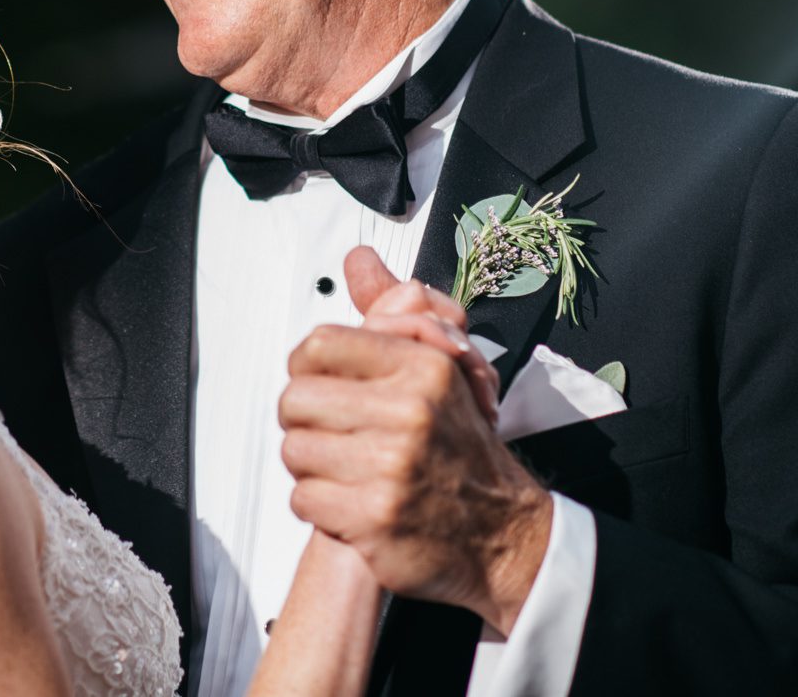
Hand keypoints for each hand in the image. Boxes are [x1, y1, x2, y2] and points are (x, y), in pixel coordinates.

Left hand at [279, 248, 552, 634]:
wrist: (503, 536)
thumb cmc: (462, 450)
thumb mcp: (442, 370)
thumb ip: (394, 314)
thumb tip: (359, 260)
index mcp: (422, 368)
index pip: (319, 345)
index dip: (308, 367)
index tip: (323, 384)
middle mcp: (408, 413)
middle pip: (295, 401)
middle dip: (306, 420)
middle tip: (334, 431)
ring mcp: (390, 468)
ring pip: (294, 451)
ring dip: (313, 465)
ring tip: (347, 467)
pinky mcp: (373, 520)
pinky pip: (303, 499)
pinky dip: (321, 504)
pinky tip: (352, 501)